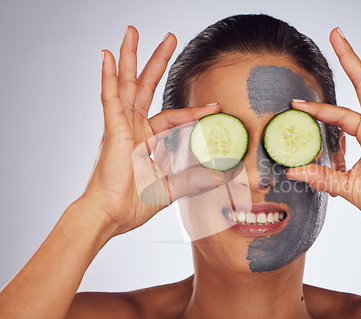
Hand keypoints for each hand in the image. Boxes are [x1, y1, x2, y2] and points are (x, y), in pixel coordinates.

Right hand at [81, 26, 220, 236]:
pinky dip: (109, 77)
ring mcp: (121, 126)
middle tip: (170, 37)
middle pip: (147, 86)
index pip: (174, 116)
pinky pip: (110, 98)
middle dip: (157, 61)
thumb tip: (221, 176)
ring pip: (128, 84)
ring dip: (131, 57)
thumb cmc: (132, 205)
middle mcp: (133, 128)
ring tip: (133, 31)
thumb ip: (194, 180)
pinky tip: (108, 56)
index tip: (216, 106)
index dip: (194, 111)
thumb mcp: (171, 188)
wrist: (110, 216)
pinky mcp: (111, 130)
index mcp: (146, 140)